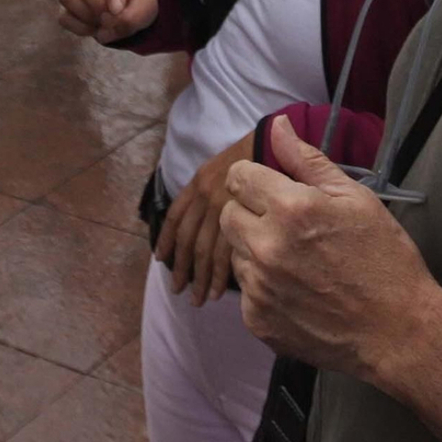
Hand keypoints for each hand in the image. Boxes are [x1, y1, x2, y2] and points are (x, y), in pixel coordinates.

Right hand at [57, 0, 159, 43]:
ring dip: (86, 15)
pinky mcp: (66, 2)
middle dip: (96, 2)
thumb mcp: (146, 8)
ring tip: (104, 23)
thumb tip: (103, 33)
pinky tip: (96, 28)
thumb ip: (130, 18)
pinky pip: (64, 15)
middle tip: (110, 17)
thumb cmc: (138, 0)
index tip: (118, 9)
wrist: (131, 8)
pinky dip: (80, 27)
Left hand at [157, 131, 254, 301]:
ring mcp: (224, 211)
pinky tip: (217, 291)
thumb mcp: (232, 163)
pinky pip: (224, 257)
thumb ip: (217, 187)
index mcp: (201, 181)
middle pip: (188, 239)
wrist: (281, 143)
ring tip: (197, 298)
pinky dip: (219, 277)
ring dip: (199, 278)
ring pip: (204, 252)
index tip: (160, 259)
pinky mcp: (243, 225)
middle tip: (178, 289)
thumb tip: (200, 209)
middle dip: (181, 268)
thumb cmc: (264, 151)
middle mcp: (207, 197)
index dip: (166, 240)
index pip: (175, 216)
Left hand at [221, 115, 436, 378]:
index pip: (239, 177)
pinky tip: (297, 290)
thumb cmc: (383, 258)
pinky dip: (264, 287)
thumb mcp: (354, 198)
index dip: (256, 179)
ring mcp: (259, 288)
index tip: (273, 189)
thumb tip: (276, 125)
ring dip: (255, 250)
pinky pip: (245, 292)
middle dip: (251, 212)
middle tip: (287, 225)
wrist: (398, 331)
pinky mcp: (258, 321)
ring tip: (296, 260)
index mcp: (290, 208)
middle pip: (228, 214)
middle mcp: (266, 247)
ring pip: (236, 253)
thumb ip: (307, 160)